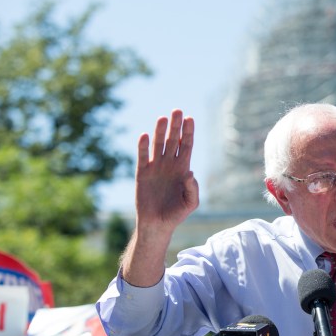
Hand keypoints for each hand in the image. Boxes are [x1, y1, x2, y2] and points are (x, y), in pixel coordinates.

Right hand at [135, 109, 199, 231]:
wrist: (157, 224)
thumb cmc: (177, 214)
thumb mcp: (191, 203)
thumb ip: (193, 188)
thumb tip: (190, 172)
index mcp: (183, 168)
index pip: (187, 145)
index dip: (188, 132)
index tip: (190, 118)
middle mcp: (169, 164)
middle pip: (173, 140)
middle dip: (176, 126)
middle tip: (177, 110)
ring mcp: (156, 167)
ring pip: (158, 144)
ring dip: (160, 131)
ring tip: (162, 118)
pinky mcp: (142, 173)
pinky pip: (142, 156)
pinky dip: (143, 146)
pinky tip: (144, 136)